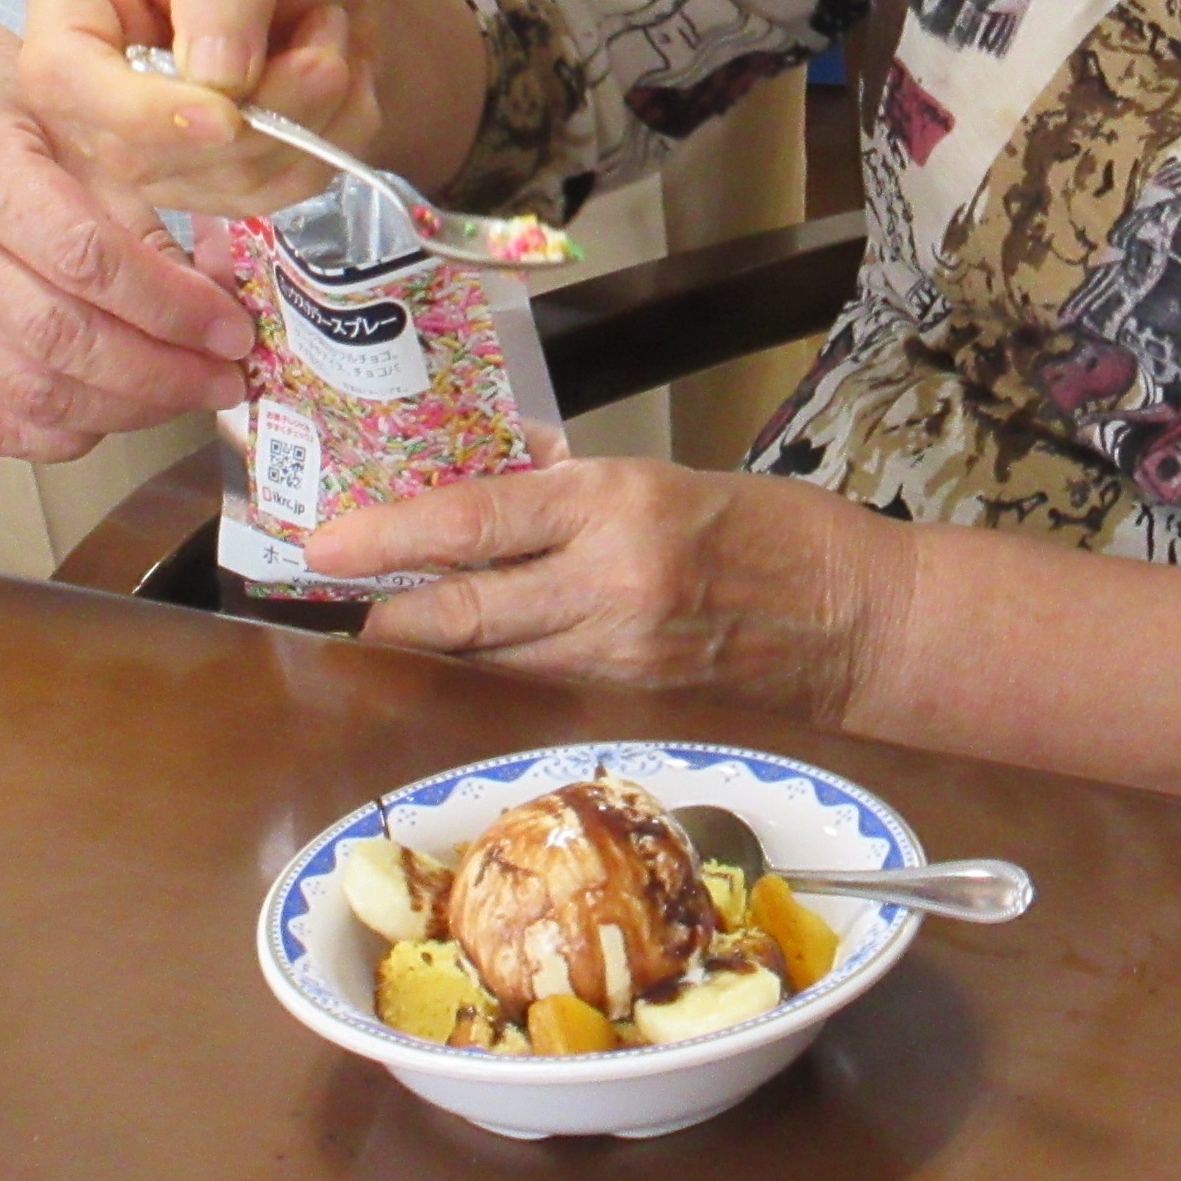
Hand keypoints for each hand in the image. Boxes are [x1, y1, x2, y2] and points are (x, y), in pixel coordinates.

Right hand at [0, 0, 255, 460]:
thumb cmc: (10, 109)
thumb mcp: (86, 128)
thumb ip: (145, 219)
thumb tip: (215, 311)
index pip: (83, 256)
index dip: (170, 306)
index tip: (232, 330)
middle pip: (55, 336)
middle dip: (161, 372)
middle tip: (225, 377)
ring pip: (28, 391)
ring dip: (127, 408)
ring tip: (188, 392)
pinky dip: (68, 431)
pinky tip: (121, 409)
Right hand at [18, 0, 482, 216]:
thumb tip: (214, 81)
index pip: (61, 77)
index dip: (136, 111)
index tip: (226, 115)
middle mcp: (96, 82)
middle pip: (133, 152)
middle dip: (251, 119)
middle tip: (326, 55)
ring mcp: (150, 142)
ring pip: (211, 181)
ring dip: (301, 122)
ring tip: (334, 46)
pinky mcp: (209, 180)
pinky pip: (265, 196)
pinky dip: (325, 145)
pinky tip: (340, 87)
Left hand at [321, 456, 914, 723]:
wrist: (855, 620)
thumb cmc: (769, 529)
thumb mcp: (666, 477)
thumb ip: (573, 488)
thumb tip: (489, 480)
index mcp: (618, 506)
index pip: (478, 521)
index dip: (391, 536)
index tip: (325, 542)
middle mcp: (608, 584)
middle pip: (463, 613)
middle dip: (385, 611)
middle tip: (328, 598)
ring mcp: (616, 656)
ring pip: (489, 659)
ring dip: (428, 645)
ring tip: (380, 620)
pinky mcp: (628, 703)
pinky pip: (534, 682)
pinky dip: (490, 668)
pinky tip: (463, 654)